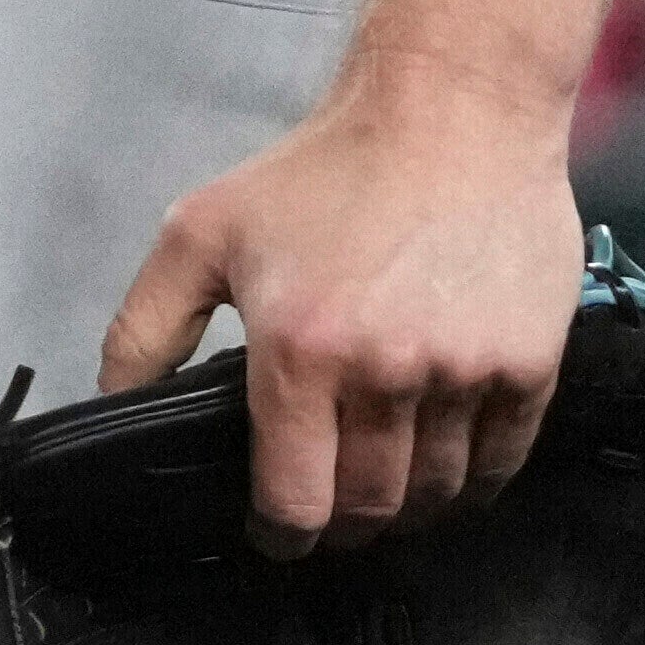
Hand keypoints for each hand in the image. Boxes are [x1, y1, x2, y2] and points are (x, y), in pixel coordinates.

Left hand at [98, 74, 583, 547]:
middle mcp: (387, 373)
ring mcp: (466, 372)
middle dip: (344, 525)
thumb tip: (115, 402)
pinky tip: (449, 464)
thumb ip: (145, 328)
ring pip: (438, 492)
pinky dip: (474, 479)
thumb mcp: (201, 233)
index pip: (296, 501)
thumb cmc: (325, 168)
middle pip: (370, 507)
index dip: (281, 536)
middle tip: (331, 512)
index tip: (276, 536)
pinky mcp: (530, 363)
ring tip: (386, 486)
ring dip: (409, 506)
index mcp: (300, 351)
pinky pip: (504, 460)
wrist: (452, 109)